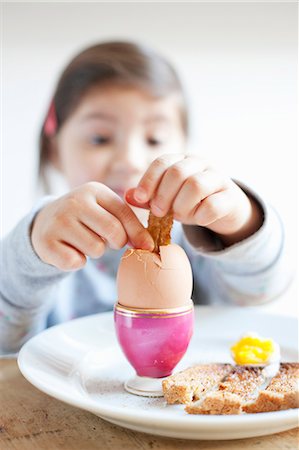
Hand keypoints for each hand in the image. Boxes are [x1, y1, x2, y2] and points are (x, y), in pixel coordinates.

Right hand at [31, 182, 153, 270]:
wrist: (46, 222)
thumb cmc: (86, 218)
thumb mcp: (106, 211)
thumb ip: (129, 224)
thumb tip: (148, 245)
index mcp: (94, 190)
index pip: (124, 214)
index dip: (138, 234)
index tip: (146, 246)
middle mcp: (75, 201)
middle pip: (113, 232)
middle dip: (116, 243)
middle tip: (105, 240)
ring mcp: (59, 220)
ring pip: (96, 249)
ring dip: (94, 252)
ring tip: (84, 241)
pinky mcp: (46, 241)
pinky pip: (76, 262)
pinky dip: (77, 262)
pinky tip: (70, 250)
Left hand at [126, 154, 262, 245]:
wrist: (222, 208)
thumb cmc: (188, 201)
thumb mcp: (166, 199)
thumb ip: (147, 197)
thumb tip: (127, 196)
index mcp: (181, 160)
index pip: (162, 162)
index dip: (149, 179)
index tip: (141, 199)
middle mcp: (200, 164)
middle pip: (178, 172)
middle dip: (164, 195)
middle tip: (158, 212)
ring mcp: (218, 178)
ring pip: (196, 185)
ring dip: (182, 205)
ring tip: (178, 216)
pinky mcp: (230, 196)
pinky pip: (214, 204)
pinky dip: (201, 215)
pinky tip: (197, 219)